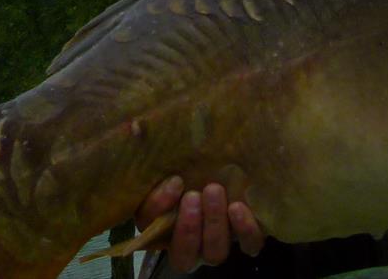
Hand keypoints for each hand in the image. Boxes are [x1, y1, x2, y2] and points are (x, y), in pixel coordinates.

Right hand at [135, 176, 264, 271]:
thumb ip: (158, 164)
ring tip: (214, 192)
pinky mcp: (247, 239)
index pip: (152, 230)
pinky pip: (250, 245)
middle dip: (188, 227)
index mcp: (165, 231)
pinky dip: (245, 230)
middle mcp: (192, 246)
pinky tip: (238, 208)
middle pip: (185, 254)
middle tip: (193, 195)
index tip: (173, 182)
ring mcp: (219, 245)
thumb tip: (137, 133)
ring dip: (214, 225)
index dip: (158, 210)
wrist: (233, 169)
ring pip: (215, 253)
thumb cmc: (196, 169)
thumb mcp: (174, 166)